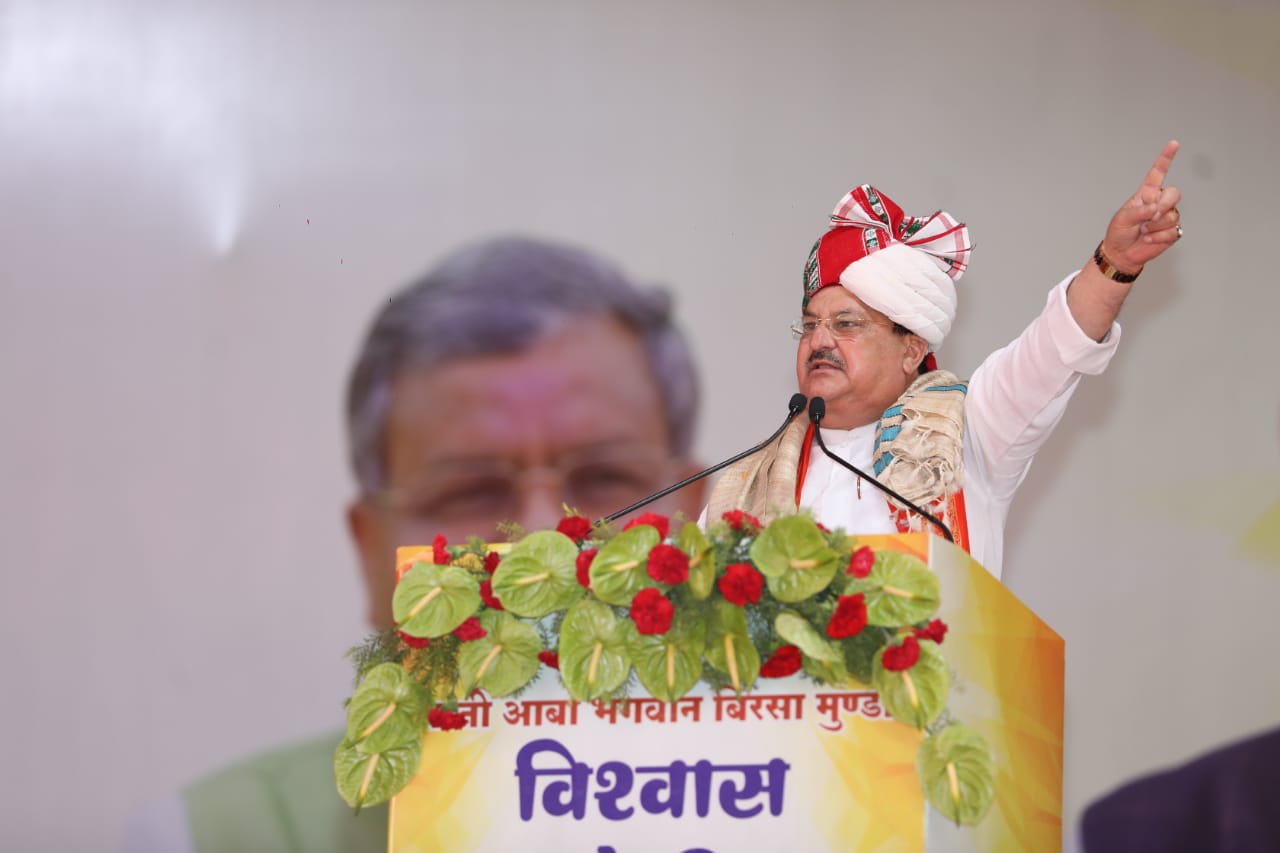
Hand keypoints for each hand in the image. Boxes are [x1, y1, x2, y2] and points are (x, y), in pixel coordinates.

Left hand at [1100, 140, 1182, 274]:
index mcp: (1146, 194)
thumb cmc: (1119, 233)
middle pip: (1174, 194)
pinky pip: (1172, 231)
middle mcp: (1159, 202)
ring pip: (1172, 215)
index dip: (1166, 158)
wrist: (1122, 253)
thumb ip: (1139, 211)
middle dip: (1163, 205)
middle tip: (1150, 216)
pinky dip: (1157, 238)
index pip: (1158, 173)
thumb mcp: (1122, 218)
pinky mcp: (1172, 231)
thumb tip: (1155, 209)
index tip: (1173, 144)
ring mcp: (1167, 216)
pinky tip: (1148, 239)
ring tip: (1143, 231)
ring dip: (1154, 226)